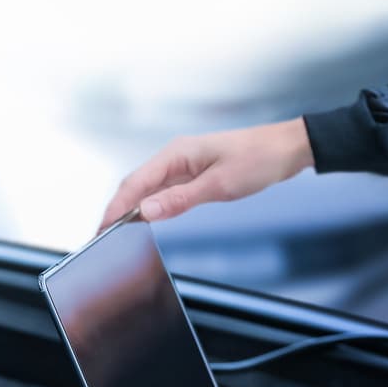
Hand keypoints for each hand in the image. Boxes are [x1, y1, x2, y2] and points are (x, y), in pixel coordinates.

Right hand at [98, 118, 314, 229]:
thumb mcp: (219, 185)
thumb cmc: (258, 159)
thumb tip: (145, 212)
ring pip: (148, 188)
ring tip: (117, 232)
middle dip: (117, 210)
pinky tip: (146, 219)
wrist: (285, 149)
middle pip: (135, 185)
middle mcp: (175, 157)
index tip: (102, 230)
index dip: (115, 208)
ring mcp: (184, 165)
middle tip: (102, 237)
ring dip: (132, 208)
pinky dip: (151, 205)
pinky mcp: (194, 173)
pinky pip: (164, 190)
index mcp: (176, 154)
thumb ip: (179, 199)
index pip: (134, 183)